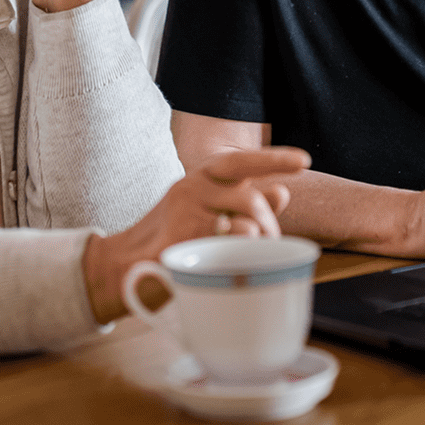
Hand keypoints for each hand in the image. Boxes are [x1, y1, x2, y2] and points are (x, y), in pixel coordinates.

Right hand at [82, 147, 311, 323]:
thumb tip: (282, 192)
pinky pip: (225, 242)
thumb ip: (244, 204)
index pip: (241, 162)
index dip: (274, 160)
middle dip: (270, 224)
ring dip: (258, 240)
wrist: (121, 265)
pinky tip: (231, 259)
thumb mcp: (210, 213)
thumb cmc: (172, 239)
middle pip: (249, 197)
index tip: (303, 161)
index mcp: (201, 178)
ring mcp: (185, 213)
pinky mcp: (180, 239)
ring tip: (253, 255)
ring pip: (243, 220)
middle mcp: (193, 188)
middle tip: (270, 244)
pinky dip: (237, 250)